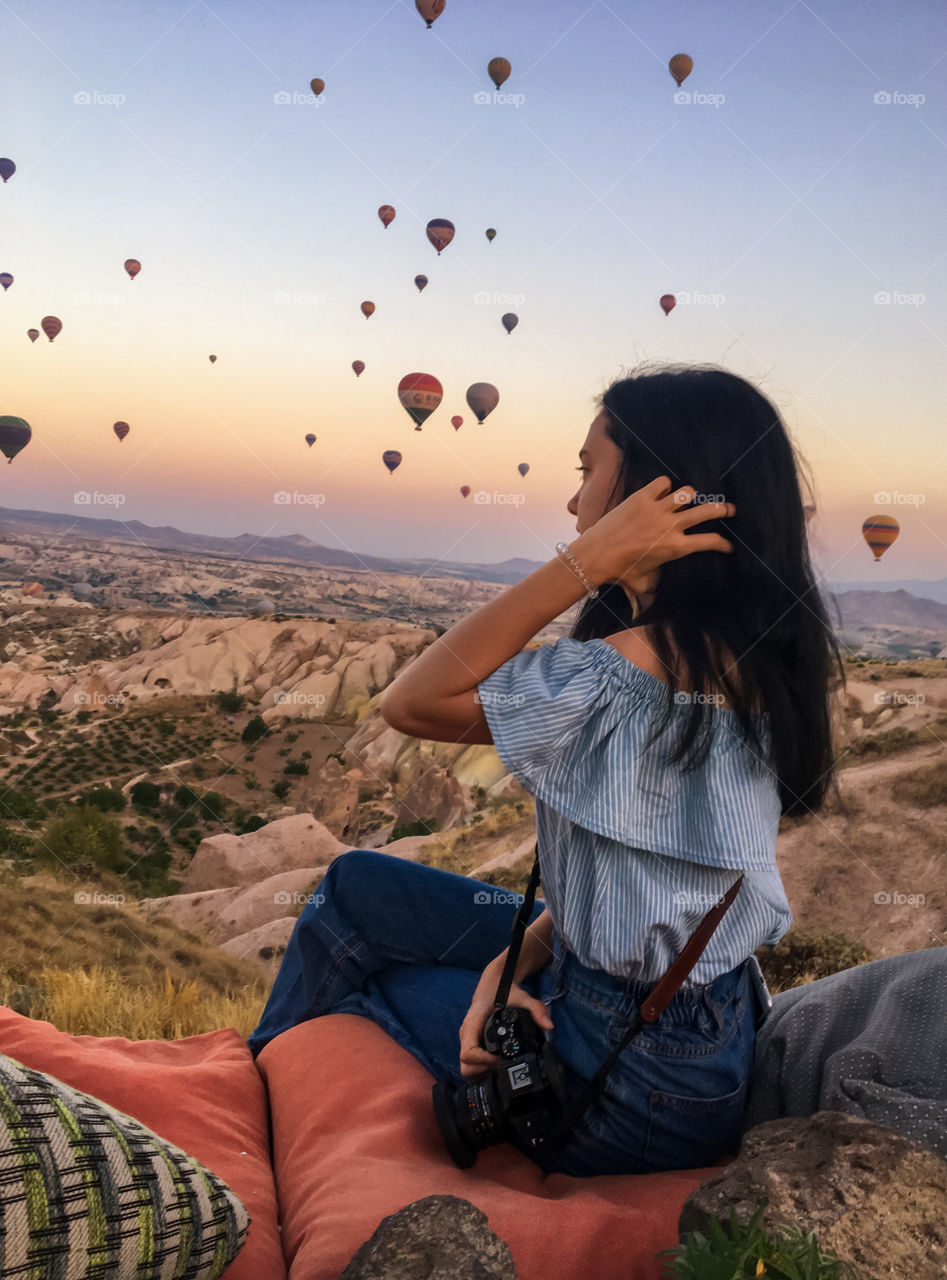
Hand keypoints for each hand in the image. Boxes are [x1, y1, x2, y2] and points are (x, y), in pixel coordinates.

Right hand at [459, 956, 553, 1079]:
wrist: (494, 981)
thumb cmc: (503, 988)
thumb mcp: (521, 996)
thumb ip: (536, 1009)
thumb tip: (549, 1026)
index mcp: (472, 1024)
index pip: (468, 1054)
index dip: (483, 1062)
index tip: (500, 1061)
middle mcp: (466, 1035)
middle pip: (465, 1067)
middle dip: (484, 1071)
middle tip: (504, 1066)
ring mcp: (468, 1041)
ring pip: (467, 1069)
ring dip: (483, 1074)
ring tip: (503, 1067)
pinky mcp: (472, 1044)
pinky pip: (472, 1065)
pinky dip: (483, 1071)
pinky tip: (499, 1066)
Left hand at [572, 476, 734, 592]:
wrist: (595, 555)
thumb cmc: (620, 573)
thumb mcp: (644, 584)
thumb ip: (657, 584)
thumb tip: (659, 590)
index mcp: (676, 548)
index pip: (710, 541)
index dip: (724, 544)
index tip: (729, 545)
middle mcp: (671, 526)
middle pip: (708, 511)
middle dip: (723, 509)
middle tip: (730, 509)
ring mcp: (657, 509)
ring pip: (688, 493)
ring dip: (691, 497)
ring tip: (688, 501)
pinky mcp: (642, 497)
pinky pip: (663, 483)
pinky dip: (666, 486)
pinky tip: (663, 492)